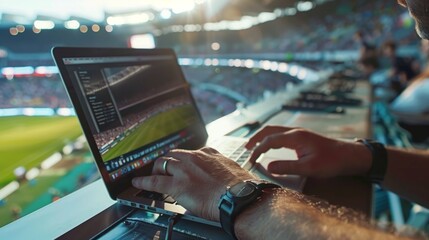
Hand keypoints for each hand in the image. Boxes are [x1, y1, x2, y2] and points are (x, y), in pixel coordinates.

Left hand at [132, 147, 255, 220]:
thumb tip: (219, 178)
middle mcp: (195, 157)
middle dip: (167, 162)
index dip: (183, 160)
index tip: (182, 164)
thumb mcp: (232, 171)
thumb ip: (220, 170)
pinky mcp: (177, 184)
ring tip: (153, 176)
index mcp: (210, 153)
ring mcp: (184, 169)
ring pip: (162, 163)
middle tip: (164, 170)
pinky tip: (138, 182)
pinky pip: (154, 180)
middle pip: (173, 154)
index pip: (191, 152)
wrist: (239, 198)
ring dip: (157, 169)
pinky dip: (144, 181)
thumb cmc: (241, 188)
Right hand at [245, 126, 370, 177]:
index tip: (250, 160)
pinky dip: (271, 137)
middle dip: (255, 138)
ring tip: (254, 145)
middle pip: (269, 130)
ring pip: (275, 130)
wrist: (351, 155)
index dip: (257, 150)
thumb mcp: (309, 168)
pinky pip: (282, 133)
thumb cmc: (332, 162)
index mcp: (295, 137)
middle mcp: (295, 131)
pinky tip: (271, 144)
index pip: (269, 140)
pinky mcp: (303, 137)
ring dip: (263, 136)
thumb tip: (268, 166)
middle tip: (245, 148)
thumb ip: (287, 167)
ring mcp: (300, 133)